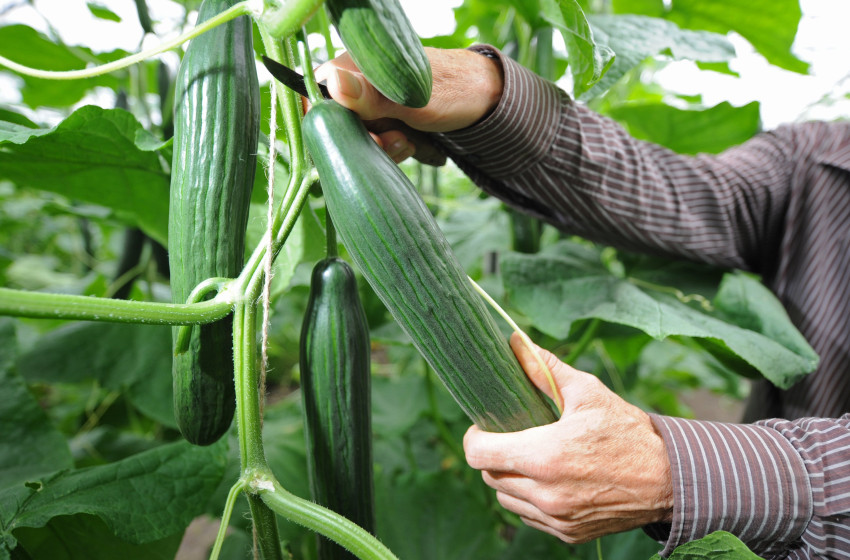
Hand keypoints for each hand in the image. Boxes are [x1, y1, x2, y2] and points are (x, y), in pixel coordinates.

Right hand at [314, 48, 502, 162]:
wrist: (483, 100)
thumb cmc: (451, 89)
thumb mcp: (409, 98)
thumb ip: (370, 95)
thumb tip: (333, 83)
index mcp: (351, 67)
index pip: (315, 98)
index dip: (326, 126)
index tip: (350, 141)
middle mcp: (354, 83)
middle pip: (335, 123)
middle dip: (359, 141)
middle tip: (390, 142)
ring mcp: (368, 102)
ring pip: (355, 136)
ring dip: (377, 148)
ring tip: (404, 142)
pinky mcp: (382, 117)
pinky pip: (372, 140)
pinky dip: (387, 149)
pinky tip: (408, 144)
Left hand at [463, 333, 673, 543]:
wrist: (668, 480)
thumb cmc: (627, 431)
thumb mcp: (587, 392)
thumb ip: (544, 369)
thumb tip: (515, 341)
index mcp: (545, 456)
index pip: (478, 453)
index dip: (474, 437)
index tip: (484, 426)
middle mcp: (546, 493)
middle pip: (489, 476)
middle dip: (493, 454)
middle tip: (511, 437)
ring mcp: (556, 518)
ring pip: (506, 498)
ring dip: (509, 478)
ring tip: (530, 458)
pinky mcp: (567, 534)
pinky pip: (528, 516)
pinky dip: (529, 499)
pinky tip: (548, 479)